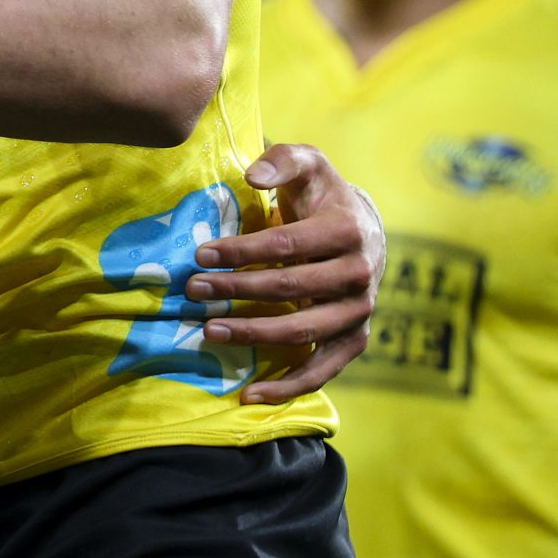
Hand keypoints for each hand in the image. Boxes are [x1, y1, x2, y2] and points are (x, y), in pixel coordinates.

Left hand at [187, 143, 385, 403]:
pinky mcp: (355, 340)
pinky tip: (249, 396)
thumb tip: (252, 176)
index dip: (242, 251)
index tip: (200, 255)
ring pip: (303, 333)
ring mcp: (359, 312)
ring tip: (208, 332)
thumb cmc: (322, 194)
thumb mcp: (307, 163)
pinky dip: (288, 387)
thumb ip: (281, 161)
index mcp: (347, 230)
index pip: (287, 245)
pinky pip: (322, 371)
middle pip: (290, 288)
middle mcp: (360, 274)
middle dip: (236, 291)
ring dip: (253, 335)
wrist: (364, 228)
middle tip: (193, 290)